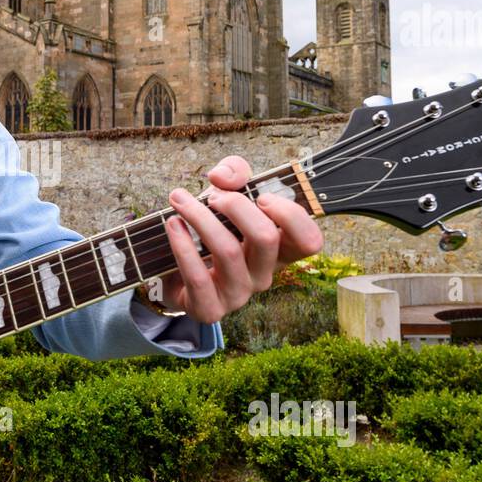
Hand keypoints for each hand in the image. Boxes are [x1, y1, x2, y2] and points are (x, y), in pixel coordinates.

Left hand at [149, 155, 323, 321]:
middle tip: (214, 196)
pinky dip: (182, 245)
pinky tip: (172, 224)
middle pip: (266, 238)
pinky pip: (198, 277)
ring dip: (201, 218)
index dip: (291, 215)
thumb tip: (222, 177)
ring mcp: (238, 295)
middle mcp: (263, 275)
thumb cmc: (210, 231)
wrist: (174, 274)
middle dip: (237, 206)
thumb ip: (233, 173)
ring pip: (228, 251)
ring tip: (179, 201)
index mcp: (278, 252)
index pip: (309, 242)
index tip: (262, 196)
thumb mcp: (227, 194)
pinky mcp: (209, 308)